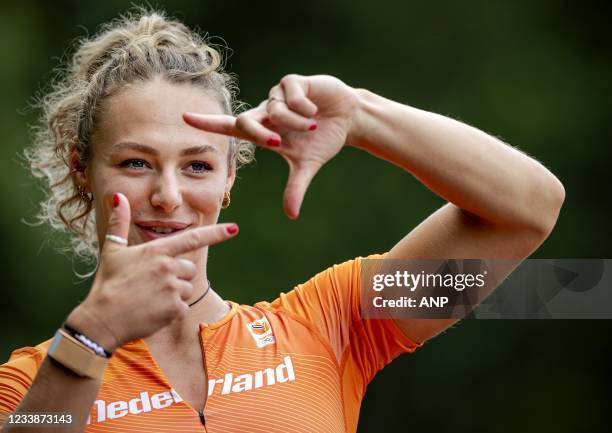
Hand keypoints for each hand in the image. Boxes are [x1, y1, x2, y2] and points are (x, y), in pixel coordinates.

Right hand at [65, 193, 238, 351]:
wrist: (101, 320)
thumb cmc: (107, 284)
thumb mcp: (112, 250)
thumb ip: (119, 223)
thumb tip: (118, 197)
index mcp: (156, 251)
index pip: (192, 238)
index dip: (216, 233)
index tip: (234, 229)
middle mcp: (167, 267)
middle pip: (189, 269)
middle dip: (177, 276)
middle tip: (152, 285)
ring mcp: (172, 288)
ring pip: (188, 288)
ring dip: (175, 294)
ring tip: (150, 298)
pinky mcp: (174, 309)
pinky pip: (182, 307)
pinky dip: (170, 311)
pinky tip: (152, 312)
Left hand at [184, 74, 359, 218]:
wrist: (348, 118)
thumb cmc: (322, 139)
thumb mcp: (307, 165)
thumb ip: (295, 187)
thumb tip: (292, 215)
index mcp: (263, 130)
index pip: (230, 126)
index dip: (208, 123)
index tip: (185, 118)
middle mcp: (265, 110)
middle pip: (245, 120)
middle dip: (258, 133)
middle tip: (278, 143)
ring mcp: (278, 95)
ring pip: (274, 110)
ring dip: (296, 123)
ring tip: (313, 124)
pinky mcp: (294, 82)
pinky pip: (290, 96)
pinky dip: (303, 108)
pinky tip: (315, 110)